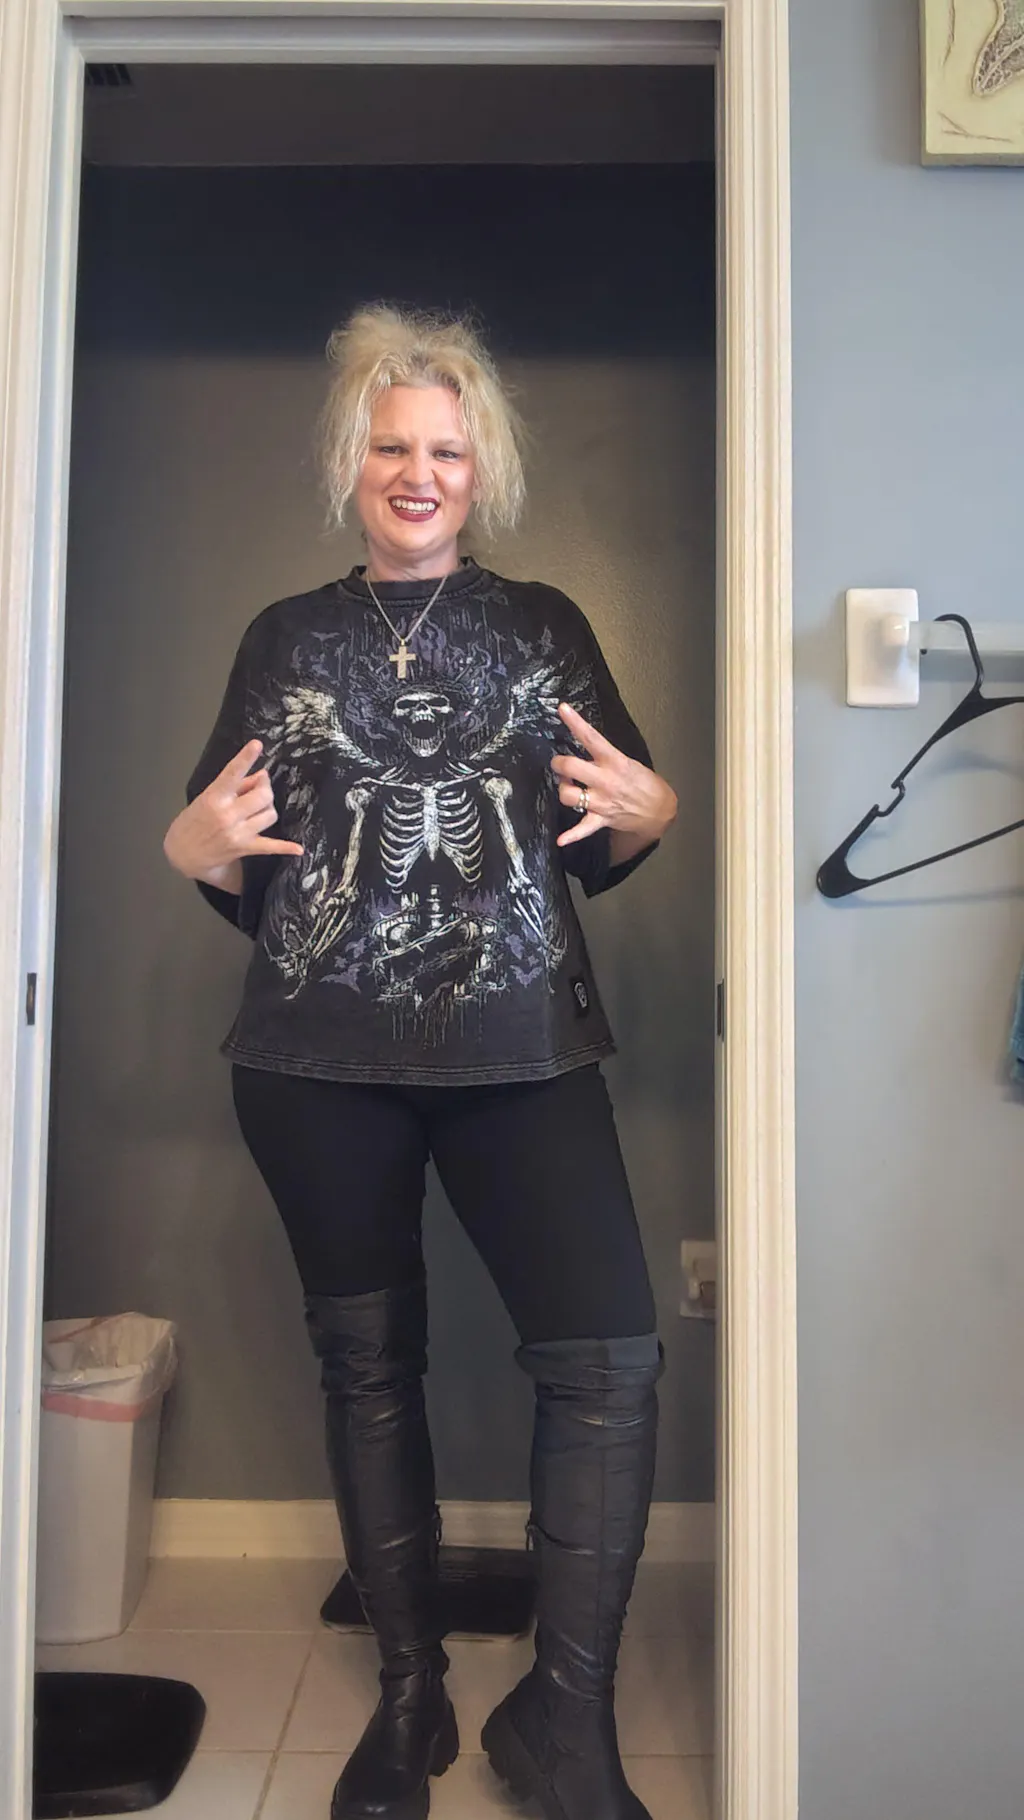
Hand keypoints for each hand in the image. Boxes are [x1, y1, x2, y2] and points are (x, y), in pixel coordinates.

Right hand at [163, 739, 303, 887]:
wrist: (183, 853)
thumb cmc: (194, 821)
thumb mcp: (208, 797)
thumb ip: (235, 786)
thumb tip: (262, 776)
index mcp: (214, 797)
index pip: (232, 773)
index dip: (245, 758)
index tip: (257, 744)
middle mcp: (226, 814)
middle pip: (262, 795)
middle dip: (265, 789)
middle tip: (260, 788)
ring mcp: (237, 832)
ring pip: (269, 814)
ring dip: (267, 809)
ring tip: (257, 810)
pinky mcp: (244, 848)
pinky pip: (270, 846)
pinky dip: (285, 847)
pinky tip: (298, 849)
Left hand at [551, 703, 676, 850]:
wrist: (661, 810)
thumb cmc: (644, 783)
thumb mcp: (628, 762)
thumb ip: (606, 757)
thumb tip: (585, 749)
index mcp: (615, 762)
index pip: (591, 738)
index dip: (575, 722)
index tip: (562, 709)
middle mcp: (606, 781)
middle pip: (570, 767)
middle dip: (559, 764)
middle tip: (559, 764)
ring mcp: (602, 801)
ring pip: (568, 795)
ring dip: (563, 790)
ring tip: (567, 786)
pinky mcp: (602, 819)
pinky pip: (582, 829)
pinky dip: (571, 836)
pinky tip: (561, 840)